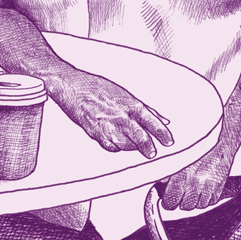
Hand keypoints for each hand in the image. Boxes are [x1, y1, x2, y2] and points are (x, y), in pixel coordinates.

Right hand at [46, 67, 173, 157]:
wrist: (71, 86)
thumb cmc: (96, 87)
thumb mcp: (124, 93)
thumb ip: (145, 109)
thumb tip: (163, 119)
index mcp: (131, 104)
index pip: (152, 122)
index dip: (162, 133)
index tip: (168, 141)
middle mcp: (121, 116)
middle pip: (140, 138)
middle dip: (148, 148)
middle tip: (151, 153)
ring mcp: (108, 125)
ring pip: (126, 145)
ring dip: (131, 147)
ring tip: (132, 145)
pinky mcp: (95, 132)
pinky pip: (110, 146)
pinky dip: (114, 147)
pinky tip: (116, 143)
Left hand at [162, 142, 234, 210]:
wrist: (218, 143)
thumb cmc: (198, 149)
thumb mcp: (179, 158)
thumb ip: (168, 171)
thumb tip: (160, 182)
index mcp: (181, 176)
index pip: (171, 201)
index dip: (168, 203)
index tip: (167, 201)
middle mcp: (195, 184)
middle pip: (185, 206)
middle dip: (181, 203)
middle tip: (180, 196)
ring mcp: (208, 187)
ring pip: (199, 205)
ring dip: (195, 202)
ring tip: (193, 192)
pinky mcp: (219, 188)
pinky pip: (211, 201)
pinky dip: (207, 199)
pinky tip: (204, 190)